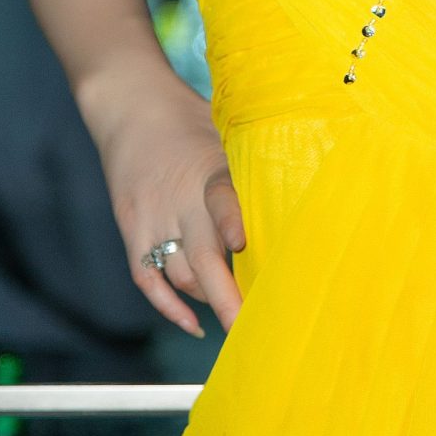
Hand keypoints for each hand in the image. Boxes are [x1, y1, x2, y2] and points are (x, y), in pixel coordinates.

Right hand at [95, 91, 246, 334]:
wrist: (129, 105)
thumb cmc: (191, 122)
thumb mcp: (227, 132)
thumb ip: (253, 168)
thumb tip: (305, 193)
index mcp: (209, 170)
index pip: (221, 198)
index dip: (230, 221)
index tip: (245, 246)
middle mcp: (180, 200)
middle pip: (204, 258)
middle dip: (228, 298)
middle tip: (253, 329)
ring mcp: (153, 218)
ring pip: (181, 275)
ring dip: (210, 299)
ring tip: (240, 315)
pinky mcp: (132, 228)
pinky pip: (147, 277)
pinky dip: (169, 306)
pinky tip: (194, 325)